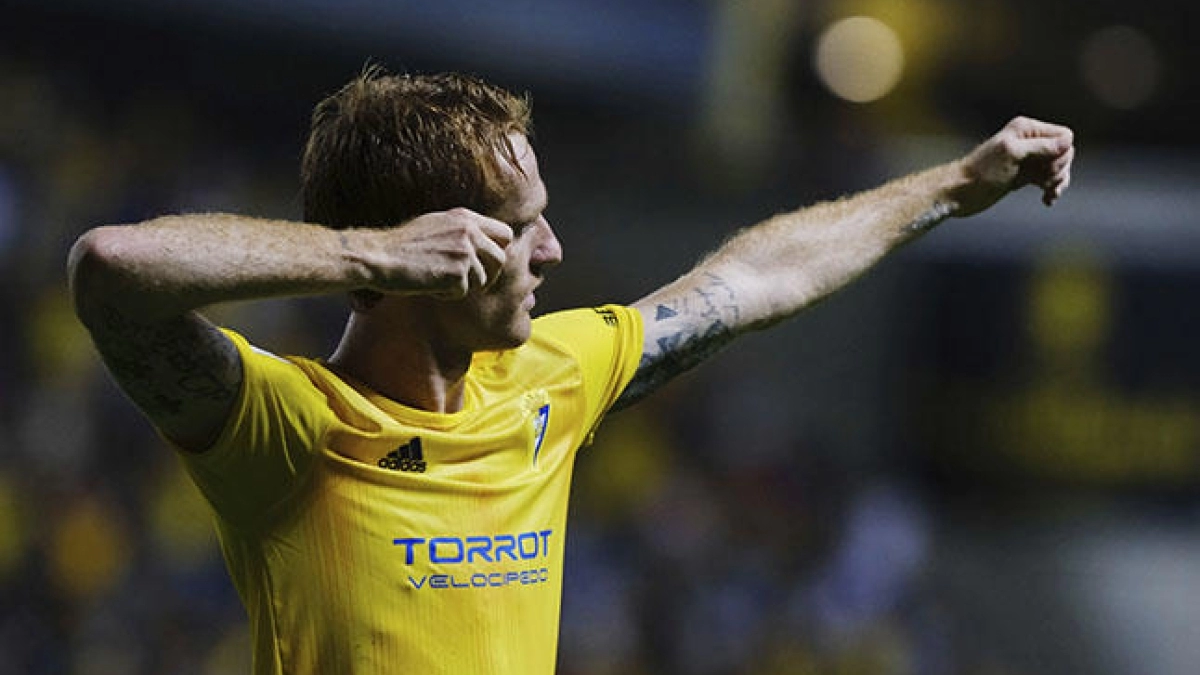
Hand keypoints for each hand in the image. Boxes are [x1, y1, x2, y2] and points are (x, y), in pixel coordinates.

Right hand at [358, 208, 513, 298]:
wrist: (377, 256)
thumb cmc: (402, 246)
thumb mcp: (436, 226)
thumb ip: (462, 231)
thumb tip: (486, 245)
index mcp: (465, 217)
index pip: (505, 233)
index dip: (498, 251)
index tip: (485, 263)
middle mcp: (469, 231)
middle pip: (501, 259)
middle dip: (489, 274)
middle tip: (470, 282)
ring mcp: (464, 251)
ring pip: (483, 279)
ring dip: (464, 286)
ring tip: (439, 281)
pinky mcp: (457, 273)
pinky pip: (463, 292)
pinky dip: (447, 295)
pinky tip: (429, 286)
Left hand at [953, 116, 1074, 216]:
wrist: (960, 192)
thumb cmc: (981, 172)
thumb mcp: (1012, 155)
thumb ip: (1039, 147)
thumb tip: (1068, 141)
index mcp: (1026, 129)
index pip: (1064, 136)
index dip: (1062, 154)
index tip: (1047, 169)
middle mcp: (1029, 141)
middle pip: (1064, 153)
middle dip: (1060, 169)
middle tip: (1045, 183)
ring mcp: (1027, 160)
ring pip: (1058, 167)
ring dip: (1057, 181)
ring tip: (1048, 193)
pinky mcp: (1024, 176)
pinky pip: (1048, 180)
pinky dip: (1050, 189)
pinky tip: (1047, 200)